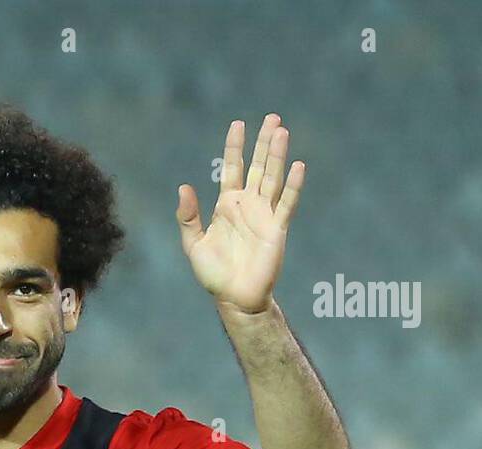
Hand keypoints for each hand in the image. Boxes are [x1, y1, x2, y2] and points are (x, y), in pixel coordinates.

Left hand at [177, 114, 304, 314]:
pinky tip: (298, 166)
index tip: (237, 124)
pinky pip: (286, 203)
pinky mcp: (277, 229)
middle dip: (263, 143)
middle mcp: (247, 205)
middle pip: (256, 167)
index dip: (234, 147)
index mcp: (227, 205)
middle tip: (271, 117)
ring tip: (281, 131)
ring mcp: (264, 215)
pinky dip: (293, 185)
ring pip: (272, 178)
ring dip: (277, 156)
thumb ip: (188, 216)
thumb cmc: (213, 273)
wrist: (234, 297)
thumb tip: (184, 187)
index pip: (231, 169)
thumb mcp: (193, 243)